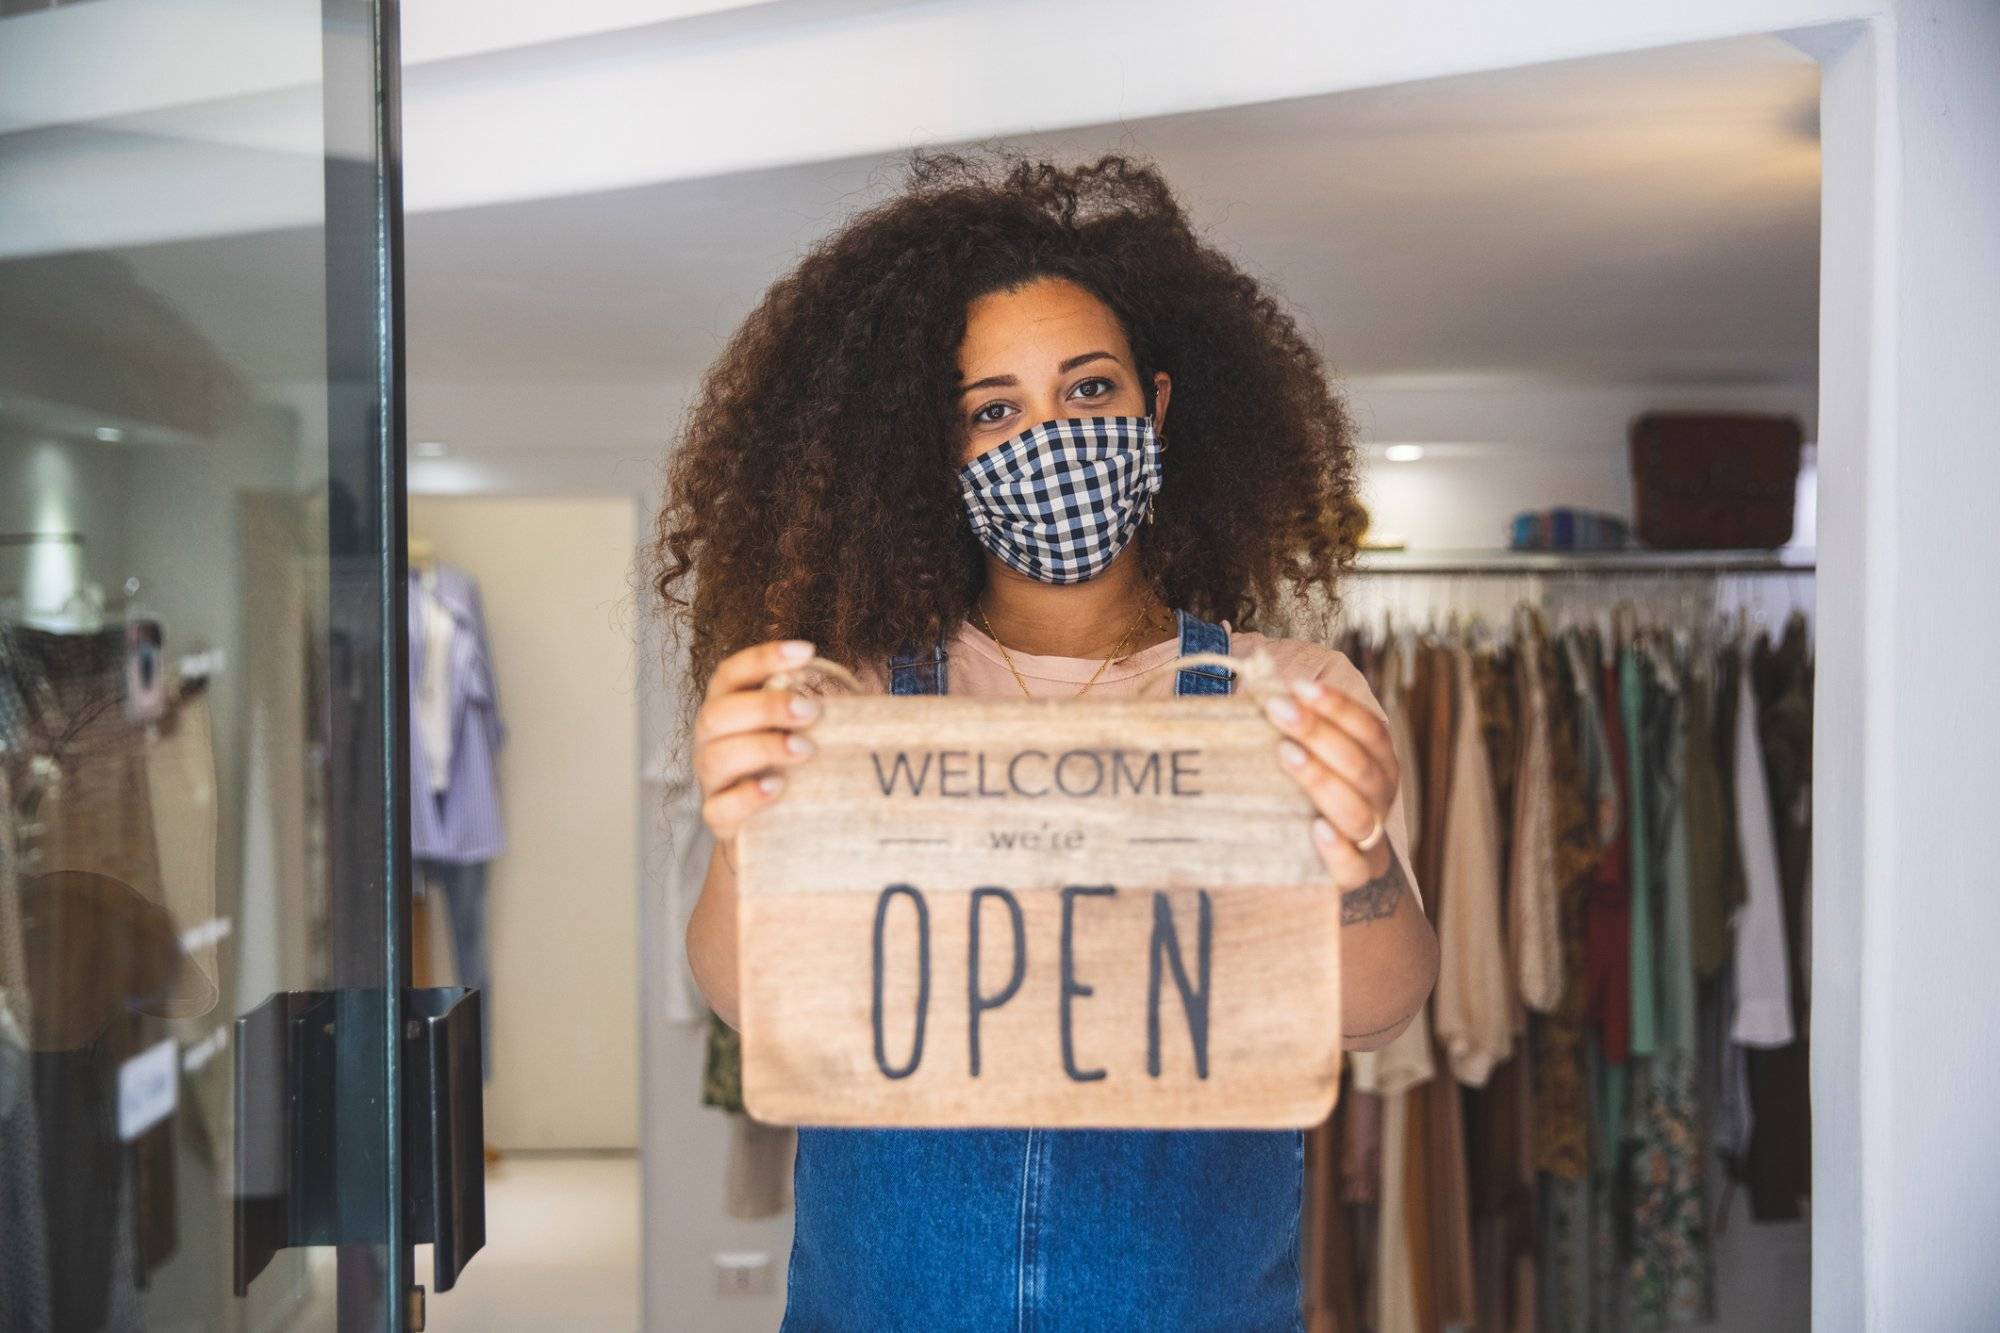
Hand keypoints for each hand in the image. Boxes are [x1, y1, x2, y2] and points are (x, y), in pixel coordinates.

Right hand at [693, 639, 823, 851]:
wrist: (774, 822)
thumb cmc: (794, 761)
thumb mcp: (804, 728)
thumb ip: (819, 706)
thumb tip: (873, 697)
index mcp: (728, 707)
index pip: (730, 673)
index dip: (762, 658)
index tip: (807, 651)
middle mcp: (711, 740)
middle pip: (717, 713)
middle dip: (766, 707)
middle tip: (812, 711)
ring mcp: (711, 779)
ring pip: (716, 757)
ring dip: (763, 748)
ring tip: (805, 749)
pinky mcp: (718, 817)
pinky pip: (720, 808)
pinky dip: (748, 797)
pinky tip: (779, 788)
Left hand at [1261, 676, 1399, 891]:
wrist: (1324, 862)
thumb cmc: (1305, 795)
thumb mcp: (1306, 756)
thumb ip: (1291, 727)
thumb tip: (1255, 681)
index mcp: (1378, 763)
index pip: (1370, 729)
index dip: (1338, 706)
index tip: (1298, 687)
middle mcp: (1380, 798)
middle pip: (1360, 764)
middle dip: (1319, 733)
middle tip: (1278, 709)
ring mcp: (1370, 839)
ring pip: (1357, 811)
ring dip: (1321, 779)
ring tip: (1286, 754)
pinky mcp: (1353, 877)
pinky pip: (1353, 867)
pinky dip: (1337, 849)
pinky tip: (1317, 830)